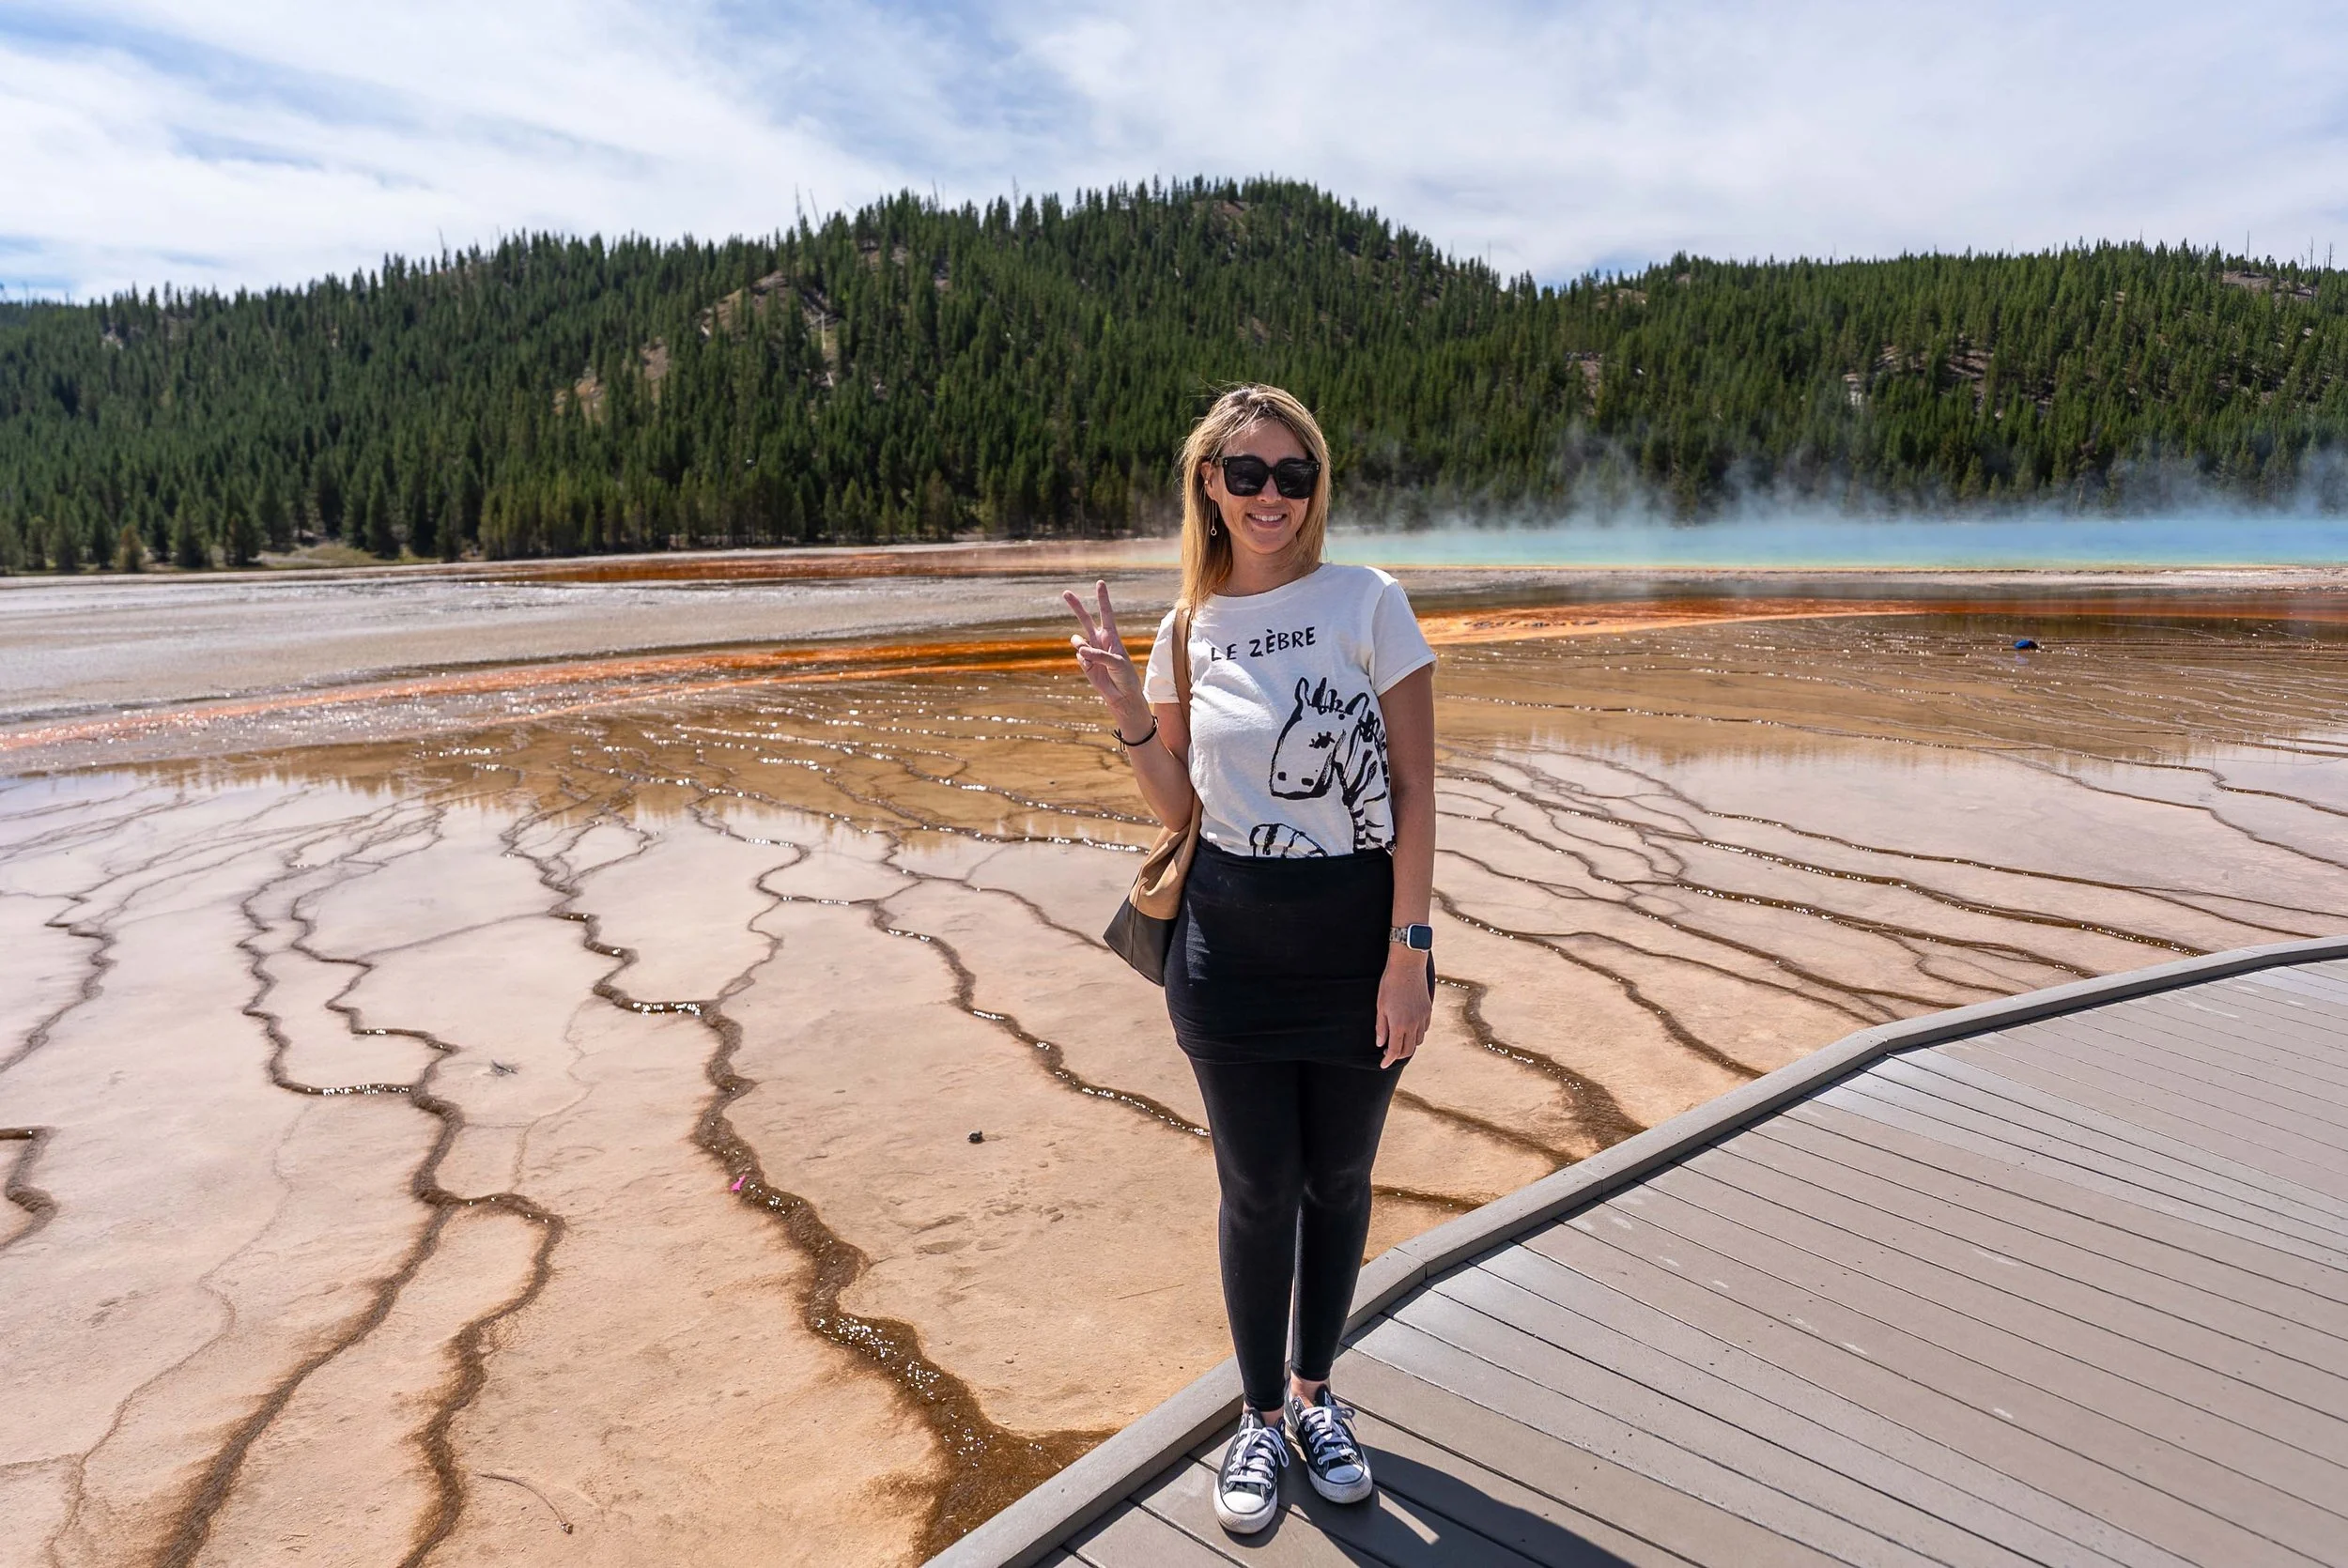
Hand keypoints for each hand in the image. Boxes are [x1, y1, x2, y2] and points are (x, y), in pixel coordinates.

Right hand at [1062, 580, 1148, 729]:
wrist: (1121, 695)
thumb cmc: (1125, 676)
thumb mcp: (1117, 662)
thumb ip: (1100, 654)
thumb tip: (1081, 649)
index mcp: (1112, 636)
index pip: (1106, 613)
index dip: (1102, 598)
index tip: (1100, 583)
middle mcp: (1099, 640)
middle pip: (1085, 619)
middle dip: (1076, 606)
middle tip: (1065, 592)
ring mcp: (1090, 651)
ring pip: (1077, 639)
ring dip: (1080, 645)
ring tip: (1090, 655)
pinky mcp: (1084, 663)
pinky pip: (1079, 656)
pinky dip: (1085, 662)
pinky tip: (1094, 669)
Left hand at [1376, 947, 1431, 1068]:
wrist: (1407, 967)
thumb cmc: (1390, 985)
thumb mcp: (1380, 1006)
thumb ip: (1381, 1027)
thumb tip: (1380, 1044)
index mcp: (1399, 1025)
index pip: (1395, 1051)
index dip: (1388, 1060)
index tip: (1383, 1065)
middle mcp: (1413, 1024)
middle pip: (1408, 1050)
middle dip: (1399, 1055)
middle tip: (1389, 1053)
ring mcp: (1422, 1018)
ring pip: (1418, 1040)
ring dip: (1409, 1044)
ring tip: (1399, 1040)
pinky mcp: (1428, 1010)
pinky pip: (1424, 1029)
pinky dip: (1417, 1033)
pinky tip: (1409, 1028)